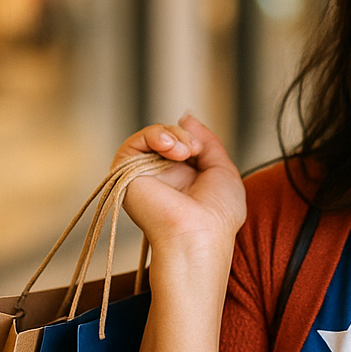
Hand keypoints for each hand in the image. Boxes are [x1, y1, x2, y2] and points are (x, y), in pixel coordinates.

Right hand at [114, 115, 245, 252]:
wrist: (199, 234)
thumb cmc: (218, 214)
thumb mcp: (223, 170)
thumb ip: (207, 142)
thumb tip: (186, 117)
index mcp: (184, 179)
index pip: (182, 144)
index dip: (192, 138)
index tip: (201, 148)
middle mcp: (162, 177)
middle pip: (167, 137)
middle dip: (184, 135)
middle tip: (194, 150)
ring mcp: (144, 176)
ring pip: (151, 137)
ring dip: (172, 135)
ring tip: (184, 151)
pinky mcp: (126, 175)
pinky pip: (134, 143)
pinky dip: (155, 136)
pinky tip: (171, 148)